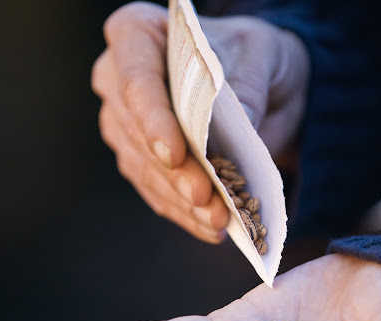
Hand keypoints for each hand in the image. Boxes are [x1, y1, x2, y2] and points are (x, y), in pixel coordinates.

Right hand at [92, 2, 309, 242]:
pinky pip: (155, 191)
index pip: (135, 74)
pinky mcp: (139, 161)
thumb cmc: (254, 56)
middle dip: (173, 170)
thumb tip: (232, 135)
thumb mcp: (263, 56)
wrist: (263, 85)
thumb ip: (247, 87)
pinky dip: (183, 212)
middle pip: (136, 130)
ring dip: (180, 199)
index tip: (175, 153)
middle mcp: (117, 79)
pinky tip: (210, 227)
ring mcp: (124, 124)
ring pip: (144, 168)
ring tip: (218, 219)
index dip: (152, 116)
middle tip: (205, 197)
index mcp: (137, 34)